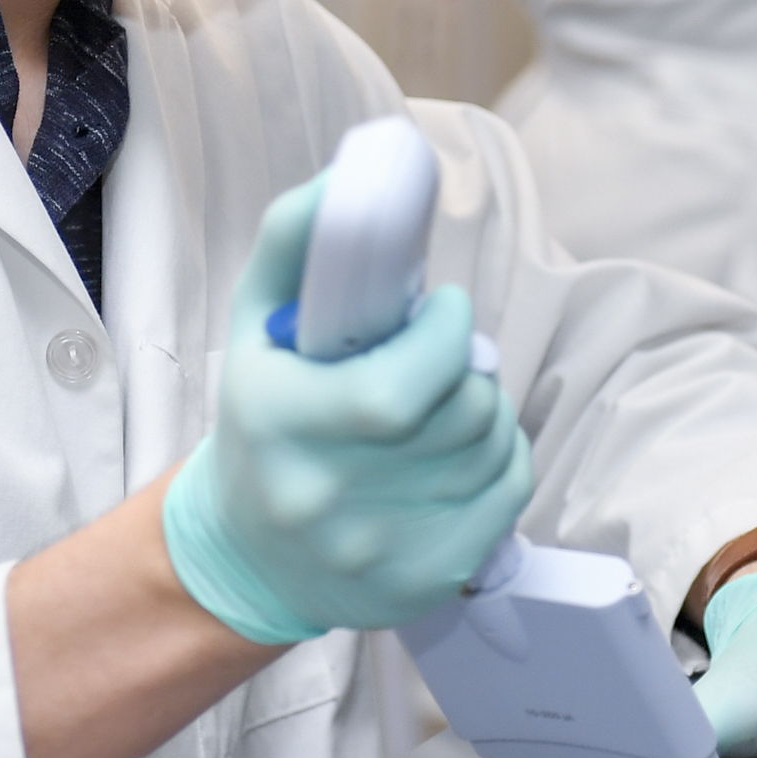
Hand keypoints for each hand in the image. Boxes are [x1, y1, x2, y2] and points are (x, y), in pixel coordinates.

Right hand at [160, 175, 532, 644]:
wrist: (247, 551)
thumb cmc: (262, 420)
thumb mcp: (255, 323)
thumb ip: (300, 242)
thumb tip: (358, 176)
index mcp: (284, 425)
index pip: (400, 388)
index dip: (446, 334)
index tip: (442, 308)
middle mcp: (331, 498)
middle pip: (460, 412)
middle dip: (466, 364)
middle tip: (443, 353)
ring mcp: (383, 549)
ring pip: (493, 447)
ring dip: (486, 405)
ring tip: (447, 398)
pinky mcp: (426, 582)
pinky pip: (510, 493)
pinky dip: (501, 455)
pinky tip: (461, 448)